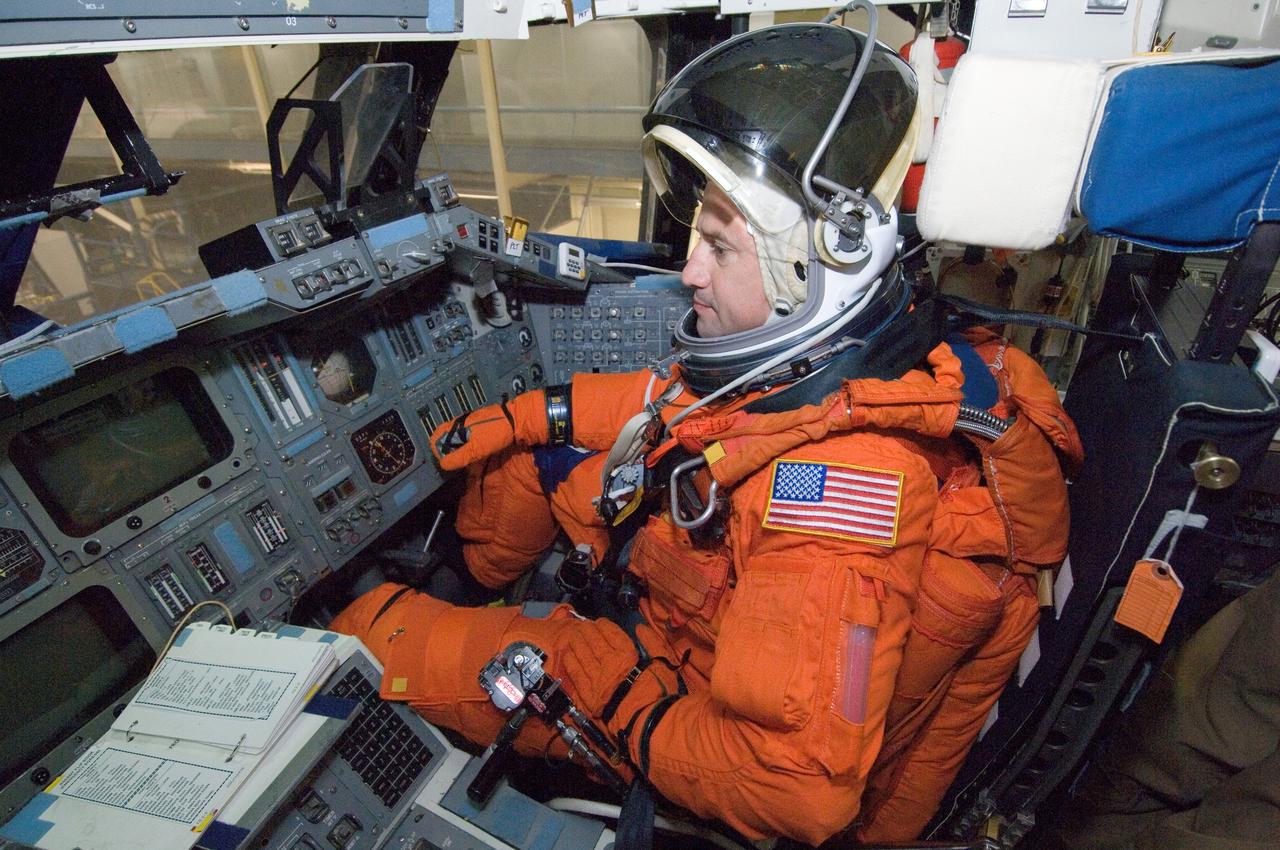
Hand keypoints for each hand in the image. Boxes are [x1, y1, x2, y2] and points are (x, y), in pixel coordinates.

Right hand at [430, 389, 549, 470]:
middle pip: (447, 439)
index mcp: (457, 425)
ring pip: (460, 441)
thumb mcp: (476, 448)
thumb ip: (458, 457)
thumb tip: (443, 464)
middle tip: (457, 464)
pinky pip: (472, 440)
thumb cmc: (497, 431)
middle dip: (449, 452)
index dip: (437, 450)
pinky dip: (471, 448)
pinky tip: (478, 456)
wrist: (521, 420)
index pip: (436, 436)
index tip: (445, 461)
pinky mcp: (484, 429)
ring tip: (468, 462)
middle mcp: (463, 424)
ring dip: (461, 452)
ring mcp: (473, 425)